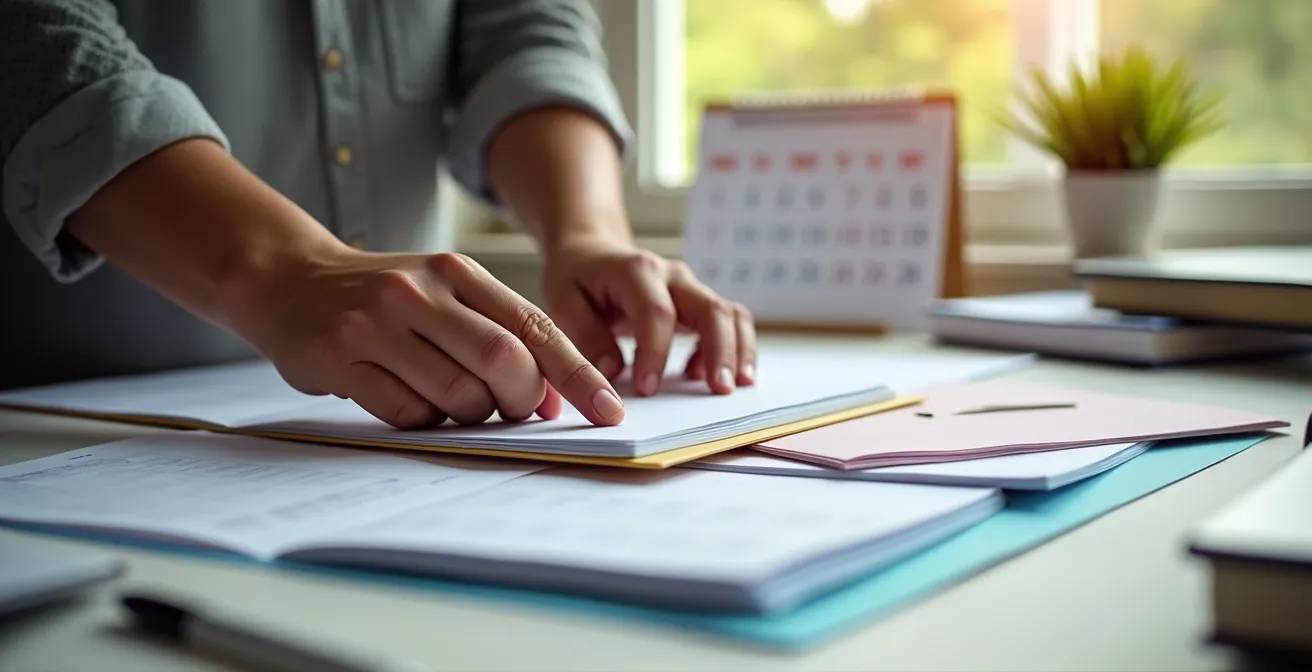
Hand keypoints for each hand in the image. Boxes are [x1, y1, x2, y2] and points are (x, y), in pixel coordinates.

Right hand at [226, 249, 625, 429]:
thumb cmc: (383, 297)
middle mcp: (419, 292)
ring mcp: (376, 325)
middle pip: (504, 362)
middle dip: (523, 401)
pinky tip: (404, 396)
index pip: (535, 328)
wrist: (287, 279)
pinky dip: (421, 420)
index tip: (608, 411)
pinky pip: (407, 413)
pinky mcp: (338, 359)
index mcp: (457, 272)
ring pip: (457, 395)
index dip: (577, 374)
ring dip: (468, 414)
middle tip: (517, 411)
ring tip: (448, 398)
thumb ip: (499, 332)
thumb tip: (555, 397)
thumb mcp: (444, 292)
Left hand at [542, 239, 756, 396]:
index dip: (656, 353)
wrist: (591, 254)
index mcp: (636, 271)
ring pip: (730, 314)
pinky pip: (729, 323)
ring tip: (734, 387)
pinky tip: (704, 378)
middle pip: (711, 308)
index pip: (657, 313)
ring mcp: (690, 289)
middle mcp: (672, 276)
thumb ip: (585, 336)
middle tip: (719, 390)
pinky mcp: (698, 305)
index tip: (647, 390)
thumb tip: (613, 372)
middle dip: (720, 350)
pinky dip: (731, 350)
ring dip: (738, 351)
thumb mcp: (562, 302)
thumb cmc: (577, 279)